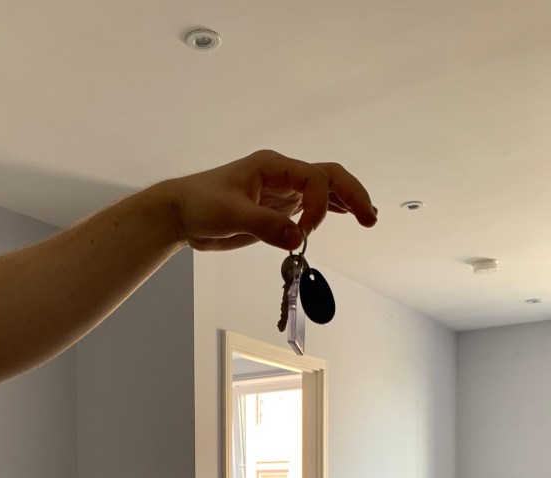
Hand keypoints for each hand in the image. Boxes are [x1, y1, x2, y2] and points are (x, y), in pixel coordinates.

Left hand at [158, 149, 376, 252]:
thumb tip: (297, 238)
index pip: (314, 178)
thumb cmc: (199, 205)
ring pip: (324, 191)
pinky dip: (329, 211)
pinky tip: (345, 217)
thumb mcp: (230, 215)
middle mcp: (282, 175)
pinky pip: (311, 206)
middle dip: (351, 195)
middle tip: (369, 218)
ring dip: (346, 202)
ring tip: (368, 218)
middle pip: (328, 177)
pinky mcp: (277, 209)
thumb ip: (265, 225)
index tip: (306, 232)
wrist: (181, 213)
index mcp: (273, 167)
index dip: (319, 204)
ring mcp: (282, 192)